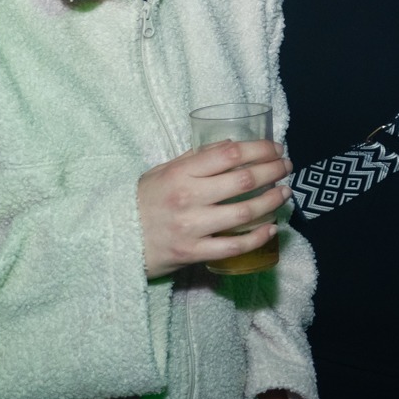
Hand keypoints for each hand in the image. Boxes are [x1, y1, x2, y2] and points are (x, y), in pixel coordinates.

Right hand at [136, 140, 291, 278]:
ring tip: (285, 192)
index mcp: (180, 173)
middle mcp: (187, 197)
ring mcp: (191, 227)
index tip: (275, 147)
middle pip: (243, 180)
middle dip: (273, 170)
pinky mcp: (193, 252)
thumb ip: (195, 159)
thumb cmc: (142, 202)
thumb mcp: (162, 172)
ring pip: (244, 213)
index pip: (229, 154)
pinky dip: (258, 237)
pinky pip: (233, 246)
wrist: (112, 240)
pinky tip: (272, 227)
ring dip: (272, 201)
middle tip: (287, 166)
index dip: (259, 148)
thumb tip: (232, 145)